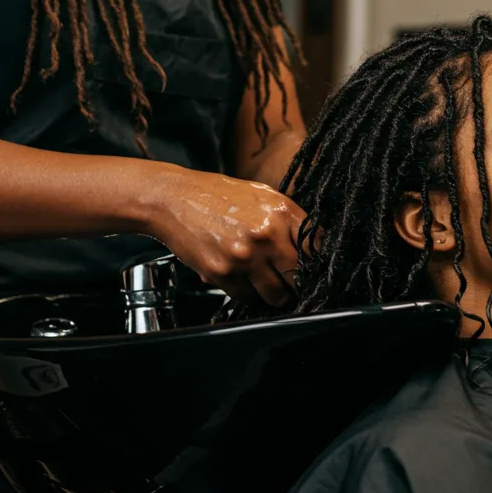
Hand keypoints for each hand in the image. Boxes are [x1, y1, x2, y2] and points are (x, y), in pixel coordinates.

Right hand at [149, 168, 306, 306]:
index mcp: (281, 212)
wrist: (175, 198)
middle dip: (296, 283)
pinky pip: (247, 297)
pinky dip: (247, 292)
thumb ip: (288, 219)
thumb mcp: (262, 195)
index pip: (316, 249)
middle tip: (290, 281)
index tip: (313, 271)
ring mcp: (244, 257)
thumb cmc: (218, 195)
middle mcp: (266, 235)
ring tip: (266, 282)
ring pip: (276, 295)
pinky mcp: (223, 273)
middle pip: (299, 277)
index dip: (316, 264)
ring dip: (274, 294)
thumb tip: (312, 246)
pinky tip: (240, 276)